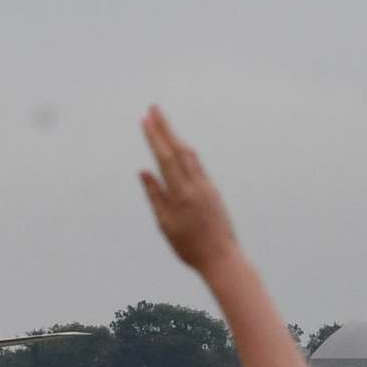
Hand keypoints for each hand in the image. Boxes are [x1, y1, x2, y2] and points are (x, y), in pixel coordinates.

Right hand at [138, 106, 241, 272]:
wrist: (222, 257)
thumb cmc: (189, 246)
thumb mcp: (166, 224)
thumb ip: (155, 195)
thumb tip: (144, 171)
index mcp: (181, 193)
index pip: (165, 158)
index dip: (155, 137)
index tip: (145, 119)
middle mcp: (195, 185)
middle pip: (178, 149)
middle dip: (165, 127)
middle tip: (154, 108)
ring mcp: (206, 186)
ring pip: (190, 154)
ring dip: (176, 136)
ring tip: (164, 123)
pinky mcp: (213, 190)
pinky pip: (198, 164)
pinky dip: (186, 151)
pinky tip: (181, 147)